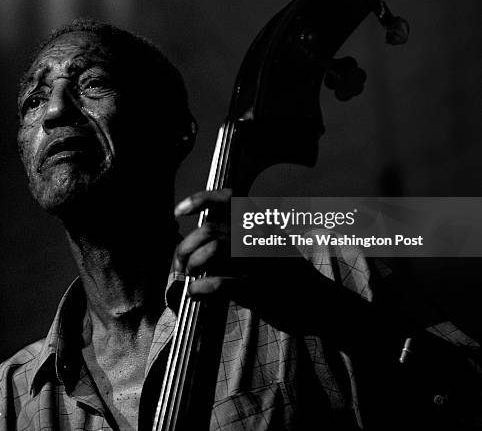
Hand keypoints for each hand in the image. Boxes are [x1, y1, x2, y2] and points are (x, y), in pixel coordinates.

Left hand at [173, 189, 321, 312]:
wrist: (322, 303)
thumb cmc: (289, 276)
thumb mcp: (270, 244)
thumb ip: (242, 237)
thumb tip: (202, 241)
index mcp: (262, 224)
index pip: (228, 198)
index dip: (199, 200)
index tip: (178, 211)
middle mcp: (260, 236)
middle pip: (210, 229)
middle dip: (185, 246)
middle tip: (180, 265)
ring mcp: (260, 261)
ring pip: (213, 249)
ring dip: (192, 264)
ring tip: (189, 277)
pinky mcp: (259, 289)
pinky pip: (219, 283)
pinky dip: (199, 288)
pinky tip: (194, 294)